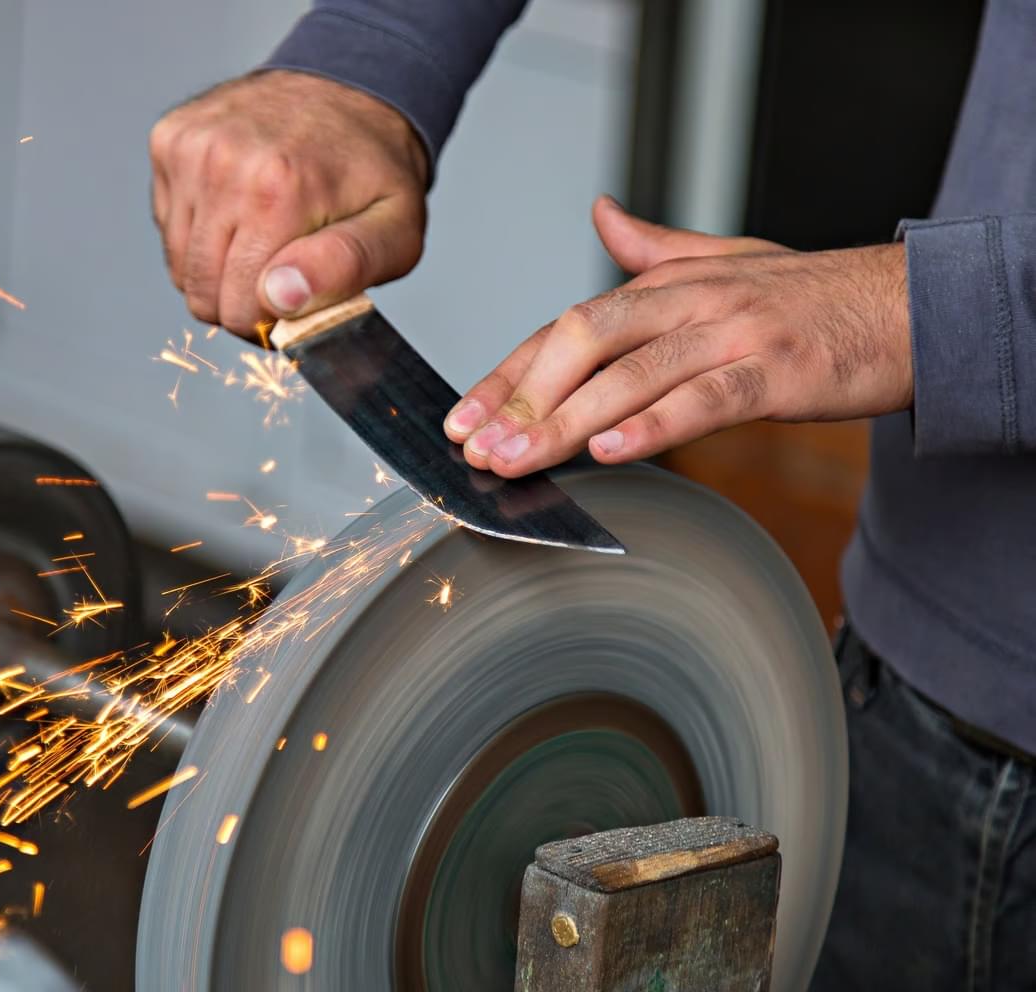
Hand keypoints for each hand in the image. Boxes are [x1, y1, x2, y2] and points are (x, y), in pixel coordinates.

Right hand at [149, 70, 428, 335]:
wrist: (349, 89)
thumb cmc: (375, 172)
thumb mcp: (395, 231)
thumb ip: (345, 269)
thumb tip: (279, 297)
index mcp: (279, 190)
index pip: (241, 309)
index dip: (271, 321)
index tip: (299, 300)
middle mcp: (223, 163)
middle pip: (203, 292)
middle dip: (242, 301)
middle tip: (284, 276)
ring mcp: (189, 148)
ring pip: (180, 267)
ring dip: (218, 271)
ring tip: (263, 243)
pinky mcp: (169, 142)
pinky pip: (169, 229)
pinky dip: (200, 236)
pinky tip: (239, 212)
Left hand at [443, 196, 911, 475]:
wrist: (910, 305)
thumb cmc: (812, 299)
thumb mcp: (727, 261)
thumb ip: (655, 249)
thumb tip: (601, 216)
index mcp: (667, 283)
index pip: (566, 327)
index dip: (509, 374)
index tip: (464, 417)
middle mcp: (689, 301)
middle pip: (582, 341)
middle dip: (521, 398)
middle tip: (477, 448)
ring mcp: (732, 334)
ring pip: (631, 373)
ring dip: (565, 420)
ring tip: (518, 461)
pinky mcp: (775, 372)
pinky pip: (704, 398)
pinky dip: (654, 424)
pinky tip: (610, 450)